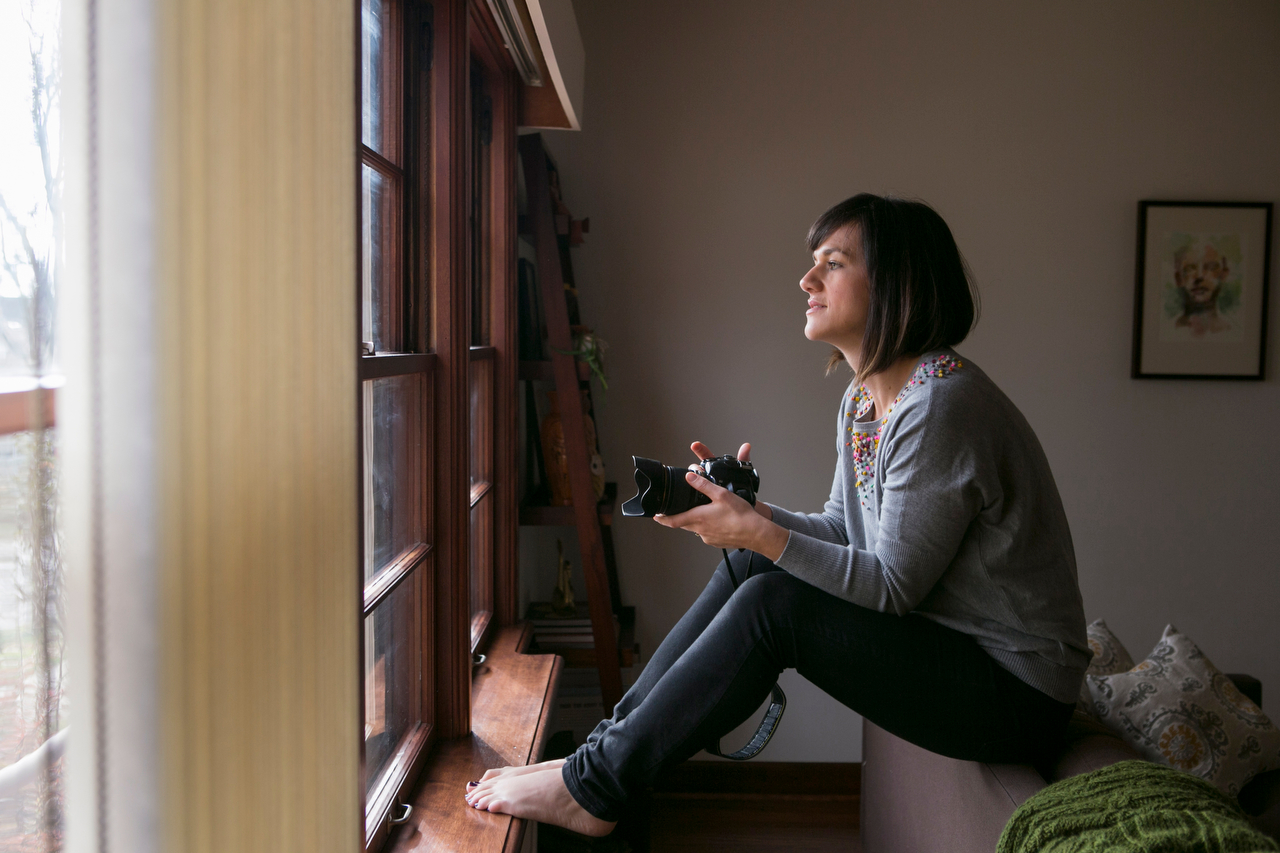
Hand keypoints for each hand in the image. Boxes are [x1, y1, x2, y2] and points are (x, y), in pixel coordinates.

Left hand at [655, 441, 785, 558]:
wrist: (755, 533)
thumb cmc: (740, 515)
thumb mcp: (721, 494)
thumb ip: (703, 485)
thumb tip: (689, 477)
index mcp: (698, 518)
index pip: (673, 520)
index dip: (662, 518)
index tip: (656, 516)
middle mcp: (700, 530)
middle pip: (684, 524)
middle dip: (679, 517)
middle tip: (677, 510)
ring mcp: (709, 538)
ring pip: (696, 528)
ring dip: (696, 521)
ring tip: (704, 512)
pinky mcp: (717, 542)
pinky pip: (708, 533)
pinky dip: (709, 526)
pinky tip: (719, 520)